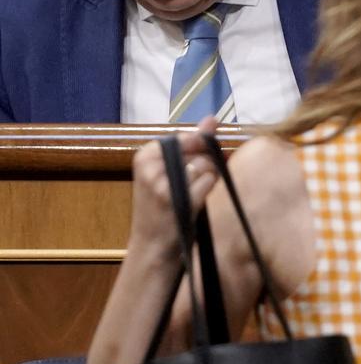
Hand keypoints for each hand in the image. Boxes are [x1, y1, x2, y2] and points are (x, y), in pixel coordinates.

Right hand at [127, 117, 220, 251]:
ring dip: (208, 181)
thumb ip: (192, 143)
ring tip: (190, 196)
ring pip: (207, 165)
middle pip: (201, 149)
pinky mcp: (178, 198)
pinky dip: (208, 192)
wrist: (151, 246)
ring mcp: (163, 182)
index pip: (187, 137)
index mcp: (145, 155)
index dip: (198, 151)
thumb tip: (213, 118)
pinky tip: (195, 203)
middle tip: (189, 186)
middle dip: (205, 166)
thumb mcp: (168, 171)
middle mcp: (150, 165)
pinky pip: (209, 181)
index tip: (188, 170)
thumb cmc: (164, 206)